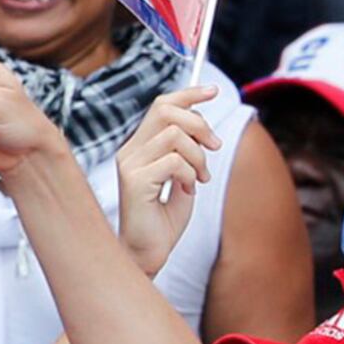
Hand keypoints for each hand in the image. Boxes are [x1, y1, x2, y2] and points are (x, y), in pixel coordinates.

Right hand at [110, 89, 221, 276]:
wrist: (148, 253)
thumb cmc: (164, 220)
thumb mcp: (182, 178)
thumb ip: (187, 152)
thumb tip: (202, 126)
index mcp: (139, 147)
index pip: (161, 106)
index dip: (189, 94)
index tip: (212, 91)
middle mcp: (130, 151)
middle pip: (167, 112)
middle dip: (200, 125)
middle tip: (213, 149)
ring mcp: (129, 165)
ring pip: (175, 136)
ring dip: (199, 157)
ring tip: (200, 179)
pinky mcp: (134, 180)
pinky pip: (175, 162)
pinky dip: (190, 174)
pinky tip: (187, 190)